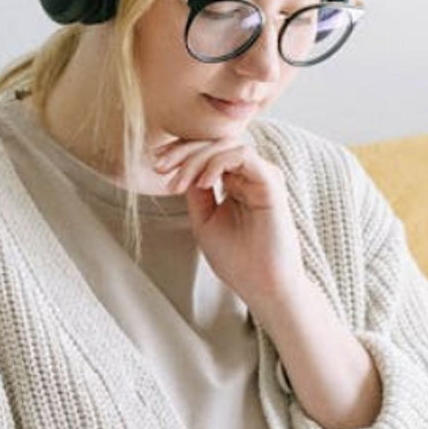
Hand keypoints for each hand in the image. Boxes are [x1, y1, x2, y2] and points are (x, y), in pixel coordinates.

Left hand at [153, 138, 303, 306]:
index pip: (209, 153)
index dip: (181, 153)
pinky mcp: (271, 182)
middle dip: (183, 151)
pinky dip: (217, 163)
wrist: (262, 286)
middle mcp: (251, 175)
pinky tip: (202, 183)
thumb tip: (181, 166)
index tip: (156, 166)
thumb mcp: (204, 221)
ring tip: (179, 182)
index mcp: (237, 183)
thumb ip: (196, 192)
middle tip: (160, 166)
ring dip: (196, 158)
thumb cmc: (237, 260)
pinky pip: (242, 155)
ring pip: (226, 145)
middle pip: (215, 143)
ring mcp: (262, 176)